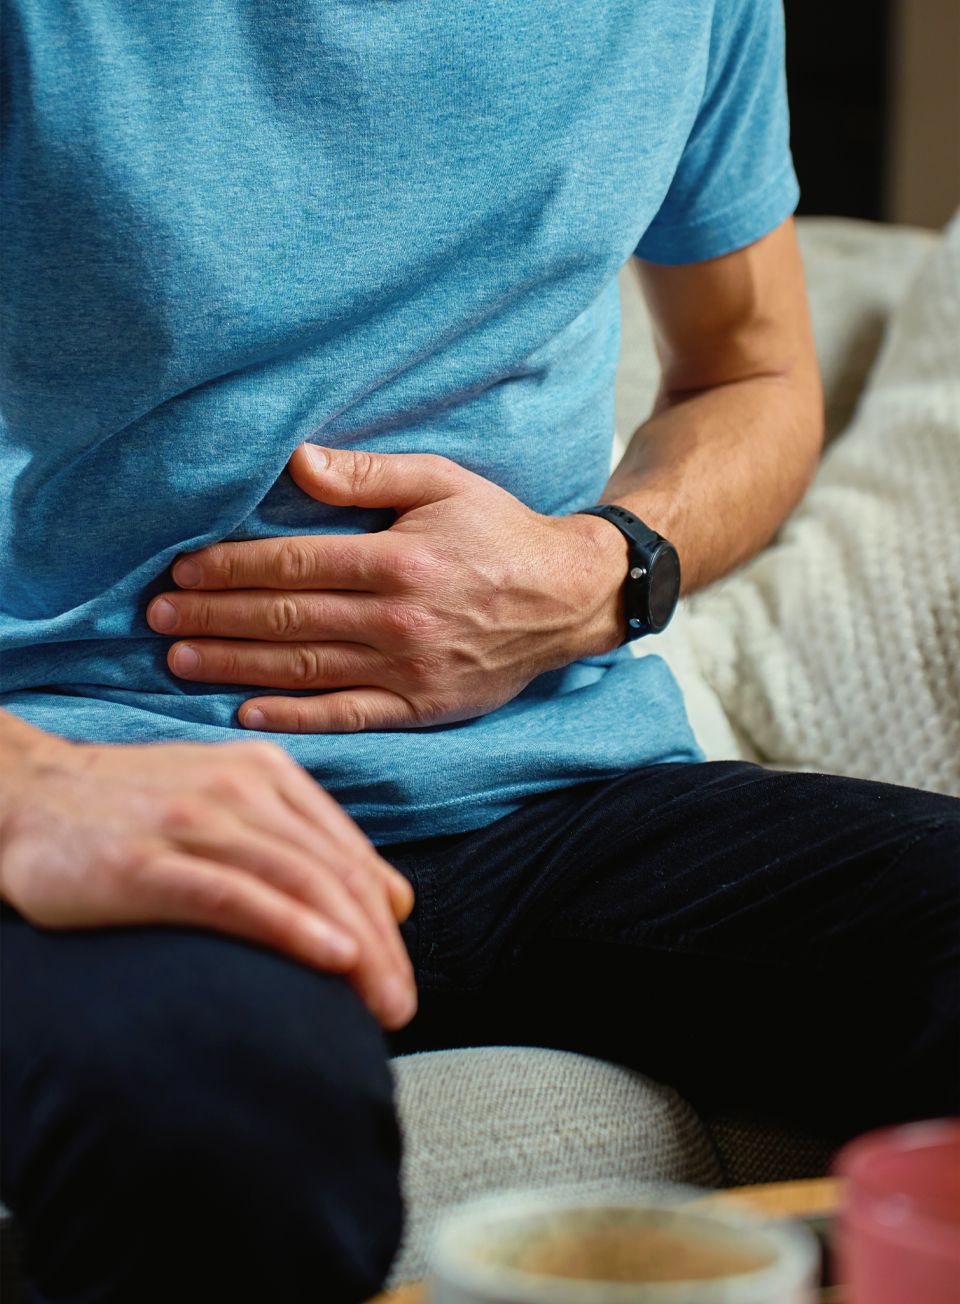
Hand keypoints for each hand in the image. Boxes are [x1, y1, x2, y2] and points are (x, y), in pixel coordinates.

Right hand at [0, 713, 416, 1028]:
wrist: (24, 796)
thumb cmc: (130, 809)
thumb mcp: (228, 801)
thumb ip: (303, 840)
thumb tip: (391, 897)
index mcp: (267, 774)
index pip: (348, 854)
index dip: (385, 921)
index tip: (401, 974)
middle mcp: (240, 791)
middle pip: (335, 873)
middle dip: (381, 946)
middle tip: (401, 1006)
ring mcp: (193, 823)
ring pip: (300, 884)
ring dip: (355, 949)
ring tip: (383, 1003)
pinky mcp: (146, 864)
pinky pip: (235, 896)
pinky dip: (291, 927)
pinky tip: (330, 959)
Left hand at [147, 443, 628, 731]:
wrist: (568, 598)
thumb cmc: (500, 531)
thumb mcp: (443, 482)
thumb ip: (368, 473)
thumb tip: (296, 462)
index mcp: (399, 559)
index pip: (293, 565)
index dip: (230, 567)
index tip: (182, 567)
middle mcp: (399, 618)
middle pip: (287, 618)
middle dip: (213, 615)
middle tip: (156, 616)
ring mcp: (411, 668)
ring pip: (305, 668)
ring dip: (234, 664)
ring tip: (178, 658)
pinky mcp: (423, 706)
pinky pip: (348, 715)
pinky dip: (295, 718)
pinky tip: (245, 711)